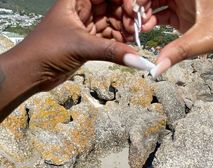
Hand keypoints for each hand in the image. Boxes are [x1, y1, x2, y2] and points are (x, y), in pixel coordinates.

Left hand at [15, 0, 138, 91]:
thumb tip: (137, 59)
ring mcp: (83, 26)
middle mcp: (81, 9)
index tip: (133, 11)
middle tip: (136, 28)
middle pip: (110, 6)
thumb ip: (111, 52)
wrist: (32, 72)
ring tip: (134, 40)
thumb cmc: (47, 50)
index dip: (122, 0)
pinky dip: (116, 45)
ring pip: (109, 24)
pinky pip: (106, 40)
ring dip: (122, 31)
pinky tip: (126, 49)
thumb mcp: (81, 46)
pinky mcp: (86, 43)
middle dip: (124, 16)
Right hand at [124, 0, 212, 75]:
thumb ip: (177, 52)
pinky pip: (162, 14)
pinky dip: (152, 21)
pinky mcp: (184, 15)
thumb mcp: (204, 39)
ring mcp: (184, 2)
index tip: (133, 8)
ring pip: (157, 2)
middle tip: (132, 21)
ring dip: (145, 14)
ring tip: (138, 28)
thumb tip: (155, 69)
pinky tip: (146, 30)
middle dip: (141, 4)